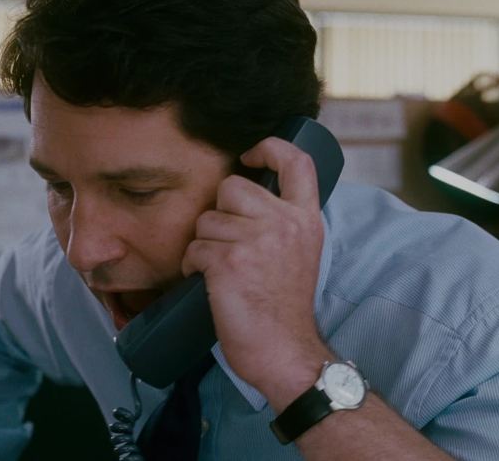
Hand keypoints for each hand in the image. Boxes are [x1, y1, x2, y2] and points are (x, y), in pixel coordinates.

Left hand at [181, 137, 329, 396]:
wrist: (284, 350)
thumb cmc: (285, 307)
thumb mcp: (302, 254)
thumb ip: (284, 222)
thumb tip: (251, 200)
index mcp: (306, 219)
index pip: (297, 162)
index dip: (269, 147)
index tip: (249, 156)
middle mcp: (284, 223)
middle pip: (231, 187)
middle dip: (219, 213)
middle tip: (228, 243)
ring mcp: (256, 241)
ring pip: (206, 219)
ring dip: (204, 244)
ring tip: (220, 269)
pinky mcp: (228, 262)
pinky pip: (193, 247)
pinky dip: (191, 265)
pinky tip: (207, 282)